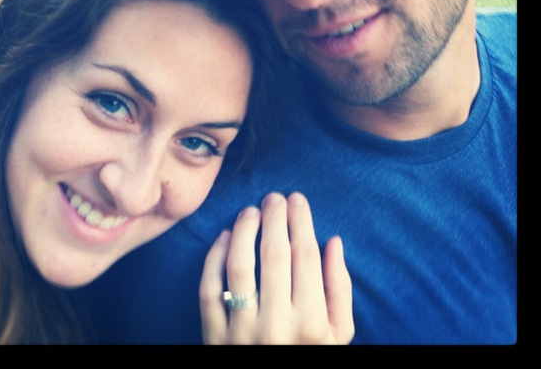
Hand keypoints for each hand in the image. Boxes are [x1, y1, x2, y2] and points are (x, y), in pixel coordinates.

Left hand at [199, 192, 353, 343]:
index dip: (301, 221)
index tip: (297, 200)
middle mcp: (277, 326)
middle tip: (274, 197)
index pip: (305, 256)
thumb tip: (333, 241)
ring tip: (250, 210)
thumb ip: (340, 289)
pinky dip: (214, 257)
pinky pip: (210, 288)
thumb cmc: (309, 356)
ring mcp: (241, 333)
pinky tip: (224, 236)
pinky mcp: (213, 337)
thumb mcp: (338, 336)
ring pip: (239, 265)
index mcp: (312, 324)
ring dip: (244, 230)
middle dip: (275, 217)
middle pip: (274, 254)